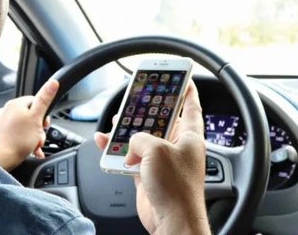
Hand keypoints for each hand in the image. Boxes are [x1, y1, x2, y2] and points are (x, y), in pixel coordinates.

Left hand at [0, 79, 57, 170]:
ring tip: (33, 146)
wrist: (0, 158)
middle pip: (31, 115)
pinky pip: (16, 134)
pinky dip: (23, 141)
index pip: (36, 102)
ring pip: (24, 126)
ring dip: (32, 137)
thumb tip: (53, 82)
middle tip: (38, 138)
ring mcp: (3, 122)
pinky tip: (28, 149)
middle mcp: (7, 110)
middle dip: (38, 128)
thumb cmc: (18, 140)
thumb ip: (45, 99)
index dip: (43, 115)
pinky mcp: (1, 133)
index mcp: (16, 103)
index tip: (44, 126)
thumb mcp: (36, 118)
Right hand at [94, 81, 209, 234]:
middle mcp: (176, 146)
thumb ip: (140, 137)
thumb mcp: (155, 149)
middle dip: (147, 109)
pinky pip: (130, 156)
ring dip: (128, 130)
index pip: (191, 106)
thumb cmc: (175, 187)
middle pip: (161, 120)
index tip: (183, 77)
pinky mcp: (147, 174)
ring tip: (117, 120)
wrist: (172, 223)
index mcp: (189, 135)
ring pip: (142, 137)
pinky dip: (118, 150)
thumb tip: (132, 141)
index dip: (187, 90)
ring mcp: (161, 161)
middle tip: (137, 96)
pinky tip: (106, 142)